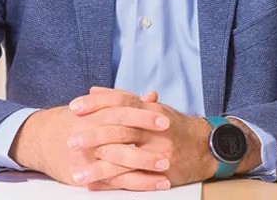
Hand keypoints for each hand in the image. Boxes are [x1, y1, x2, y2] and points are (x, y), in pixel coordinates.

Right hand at [9, 88, 172, 190]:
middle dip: (146, 144)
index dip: (143, 117)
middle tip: (169, 148)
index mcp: (94, 114)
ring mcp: (85, 156)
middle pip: (121, 137)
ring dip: (143, 168)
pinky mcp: (83, 175)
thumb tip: (152, 97)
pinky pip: (111, 181)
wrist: (39, 138)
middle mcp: (89, 134)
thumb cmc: (73, 119)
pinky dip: (133, 183)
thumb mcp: (96, 106)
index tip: (164, 120)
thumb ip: (125, 102)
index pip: (122, 112)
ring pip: (118, 162)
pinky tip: (150, 184)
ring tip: (165, 170)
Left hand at [78, 98, 216, 191]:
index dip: (96, 103)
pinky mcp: (160, 171)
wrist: (205, 147)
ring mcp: (157, 150)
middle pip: (119, 128)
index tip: (74, 107)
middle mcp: (152, 128)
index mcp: (148, 109)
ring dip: (98, 166)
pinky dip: (111, 182)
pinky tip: (94, 185)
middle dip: (93, 135)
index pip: (119, 101)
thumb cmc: (174, 126)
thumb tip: (95, 90)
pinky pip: (132, 178)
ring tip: (77, 172)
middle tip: (71, 140)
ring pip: (124, 157)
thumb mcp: (150, 108)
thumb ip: (122, 99)